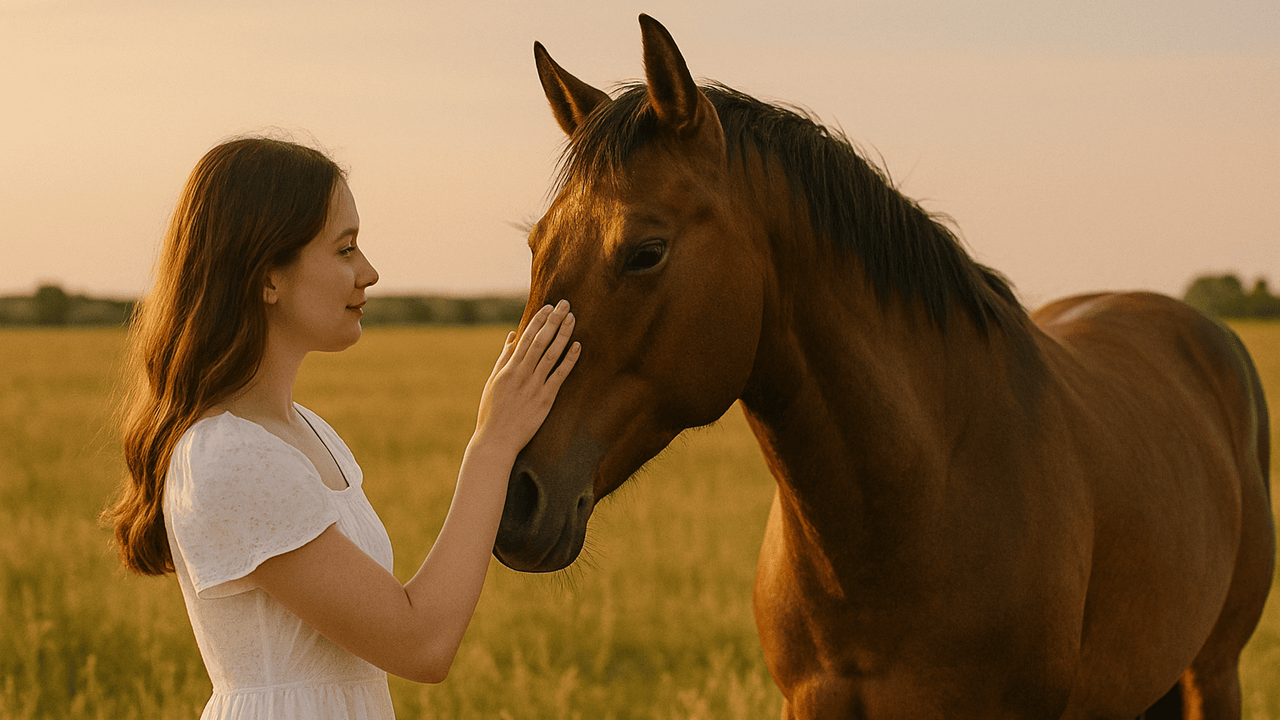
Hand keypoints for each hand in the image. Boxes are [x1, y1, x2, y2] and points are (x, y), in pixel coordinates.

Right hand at [473, 300, 579, 455]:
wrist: (496, 441)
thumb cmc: (492, 412)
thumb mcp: (493, 382)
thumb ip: (504, 358)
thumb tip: (513, 336)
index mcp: (508, 368)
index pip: (526, 337)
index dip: (538, 320)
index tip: (549, 307)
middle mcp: (522, 374)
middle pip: (541, 341)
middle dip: (553, 321)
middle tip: (566, 304)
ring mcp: (534, 386)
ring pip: (551, 354)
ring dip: (563, 334)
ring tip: (572, 319)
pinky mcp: (545, 399)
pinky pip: (560, 376)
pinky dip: (569, 360)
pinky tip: (578, 346)